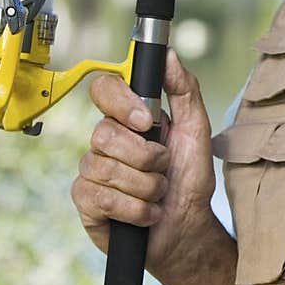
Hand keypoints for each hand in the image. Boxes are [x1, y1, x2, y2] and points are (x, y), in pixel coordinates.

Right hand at [71, 47, 217, 284]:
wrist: (188, 229)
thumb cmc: (190, 180)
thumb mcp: (197, 130)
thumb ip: (184, 90)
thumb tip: (168, 55)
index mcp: (127, 119)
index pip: (103, 89)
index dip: (120, 102)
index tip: (146, 121)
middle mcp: (105, 141)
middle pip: (104, 133)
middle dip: (146, 158)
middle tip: (163, 169)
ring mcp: (92, 171)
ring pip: (107, 168)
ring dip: (146, 187)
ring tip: (158, 194)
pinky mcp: (87, 202)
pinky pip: (102, 197)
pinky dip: (135, 209)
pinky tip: (145, 213)